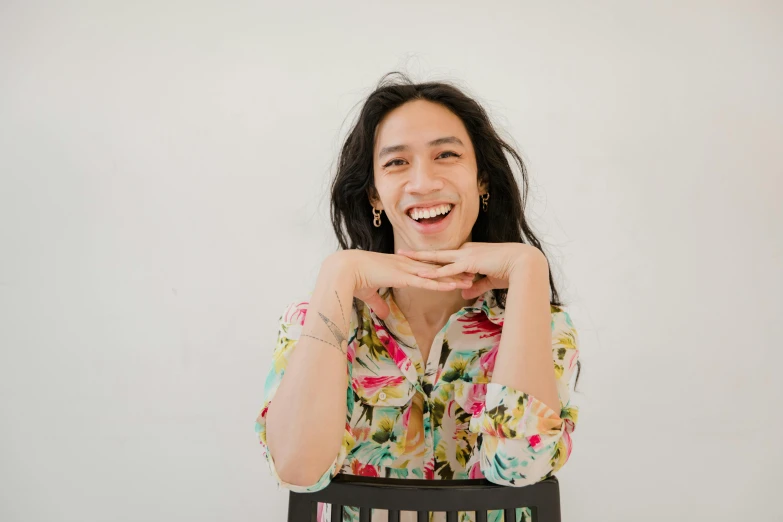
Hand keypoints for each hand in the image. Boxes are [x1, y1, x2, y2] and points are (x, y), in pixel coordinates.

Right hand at [323, 250, 474, 318]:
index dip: (439, 270)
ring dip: (453, 278)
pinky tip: (453, 286)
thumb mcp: (369, 294)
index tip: (453, 271)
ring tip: (470, 280)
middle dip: (453, 271)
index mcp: (398, 266)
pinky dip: (440, 283)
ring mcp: (405, 269)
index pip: (424, 268)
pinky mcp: (403, 276)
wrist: (344, 270)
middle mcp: (405, 265)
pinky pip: (426, 281)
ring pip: (435, 274)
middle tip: (471, 272)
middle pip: (435, 268)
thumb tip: (385, 315)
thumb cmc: (353, 280)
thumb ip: (379, 304)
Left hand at [397, 242, 546, 299]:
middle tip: (401, 253)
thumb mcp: (490, 280)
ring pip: (437, 258)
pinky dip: (433, 273)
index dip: (431, 258)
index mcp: (470, 253)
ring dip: (419, 260)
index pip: (446, 256)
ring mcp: (466, 255)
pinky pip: (447, 269)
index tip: (417, 257)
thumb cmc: (510, 271)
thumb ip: (476, 285)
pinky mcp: (469, 263)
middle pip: (436, 253)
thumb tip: (464, 292)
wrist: (523, 263)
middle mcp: (465, 251)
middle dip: (418, 254)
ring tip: (402, 259)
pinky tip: (420, 275)